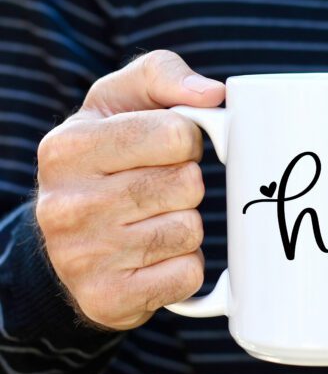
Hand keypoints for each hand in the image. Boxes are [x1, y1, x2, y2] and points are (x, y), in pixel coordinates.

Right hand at [36, 50, 224, 329]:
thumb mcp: (120, 101)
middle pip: (187, 185)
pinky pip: (186, 276)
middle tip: (162, 188)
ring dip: (186, 226)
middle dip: (188, 184)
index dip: (188, 140)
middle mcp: (67, 204)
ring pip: (189, 231)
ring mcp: (84, 257)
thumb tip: (213, 95)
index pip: (177, 134)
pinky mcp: (110, 298)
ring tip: (154, 221)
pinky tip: (156, 257)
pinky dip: (184, 266)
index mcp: (69, 147)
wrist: (70, 243)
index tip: (171, 148)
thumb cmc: (106, 160)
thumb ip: (163, 76)